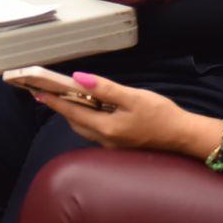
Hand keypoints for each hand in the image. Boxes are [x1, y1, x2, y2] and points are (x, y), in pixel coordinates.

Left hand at [30, 72, 207, 154]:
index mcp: (106, 128)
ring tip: (69, 95)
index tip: (37, 91)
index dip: (53, 101)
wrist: (184, 135)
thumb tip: (78, 79)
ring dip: (75, 112)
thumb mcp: (132, 97)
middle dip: (62, 107)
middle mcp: (106, 139)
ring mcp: (113, 143)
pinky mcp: (120, 142)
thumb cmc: (161, 114)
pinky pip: (96, 130)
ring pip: (84, 127)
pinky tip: (93, 106)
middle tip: (51, 90)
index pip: (71, 113)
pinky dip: (88, 117)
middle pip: (75, 121)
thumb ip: (104, 89)